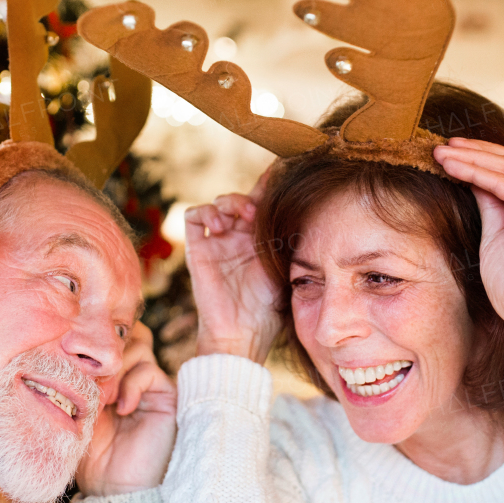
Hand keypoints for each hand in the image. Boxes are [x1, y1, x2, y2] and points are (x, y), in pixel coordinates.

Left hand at [75, 323, 176, 496]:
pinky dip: (132, 384)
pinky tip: (122, 408)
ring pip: (136, 345)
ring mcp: (147, 384)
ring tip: (103, 396)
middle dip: (102, 349)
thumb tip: (59, 352)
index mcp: (106, 376)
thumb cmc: (89, 457)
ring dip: (115, 366)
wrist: (114, 491)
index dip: (89, 338)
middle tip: (86, 373)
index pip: (103, 338)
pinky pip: (148, 370)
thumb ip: (72, 385)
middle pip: (121, 334)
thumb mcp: (74, 414)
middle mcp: (128, 374)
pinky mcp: (165, 396)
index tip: (70, 351)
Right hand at [184, 170, 282, 363]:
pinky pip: (194, 216)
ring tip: (242, 217)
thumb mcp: (286, 267)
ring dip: (231, 201)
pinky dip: (206, 211)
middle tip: (259, 207)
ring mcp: (218, 242)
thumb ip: (290, 239)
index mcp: (262, 240)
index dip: (272, 185)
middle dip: (252, 195)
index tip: (286, 168)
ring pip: (219, 202)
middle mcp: (239, 237)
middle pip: (242, 198)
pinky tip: (220, 224)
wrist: (243, 334)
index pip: (265, 204)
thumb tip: (309, 209)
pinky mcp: (198, 249)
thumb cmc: (269, 310)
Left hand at [432, 138, 503, 344]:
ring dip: (472, 157)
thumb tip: (477, 185)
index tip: (452, 155)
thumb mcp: (496, 242)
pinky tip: (454, 168)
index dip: (484, 159)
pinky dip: (477, 172)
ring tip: (442, 153)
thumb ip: (492, 211)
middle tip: (444, 145)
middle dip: (477, 151)